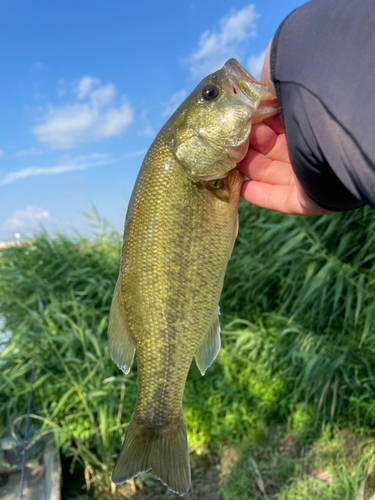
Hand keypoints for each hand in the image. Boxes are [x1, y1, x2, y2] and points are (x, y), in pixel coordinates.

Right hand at [237, 41, 334, 215]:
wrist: (334, 116)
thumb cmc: (309, 87)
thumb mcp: (278, 72)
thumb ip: (262, 88)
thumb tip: (247, 103)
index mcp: (308, 114)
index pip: (275, 124)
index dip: (252, 125)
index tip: (234, 124)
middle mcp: (311, 142)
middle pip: (271, 150)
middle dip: (248, 145)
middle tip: (232, 140)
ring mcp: (311, 172)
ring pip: (271, 174)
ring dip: (248, 167)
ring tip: (232, 158)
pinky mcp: (309, 198)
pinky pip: (280, 199)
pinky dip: (259, 195)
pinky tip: (240, 186)